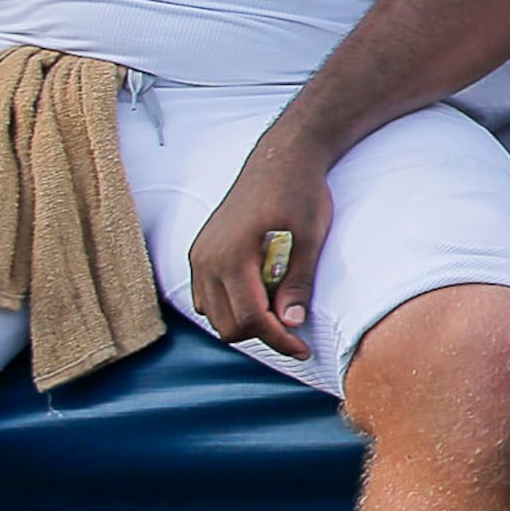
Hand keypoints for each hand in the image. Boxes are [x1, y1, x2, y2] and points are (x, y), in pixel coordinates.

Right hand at [186, 131, 331, 359]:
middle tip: (296, 334)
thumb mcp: (310, 237)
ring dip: (245, 323)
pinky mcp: (201, 252)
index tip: (303, 350)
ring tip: (280, 313)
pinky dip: (231, 307)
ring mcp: (199, 256)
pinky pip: (207, 297)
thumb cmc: (299, 194)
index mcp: (232, 256)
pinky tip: (261, 297)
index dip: (278, 340)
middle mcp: (206, 259)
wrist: (279, 160)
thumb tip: (290, 323)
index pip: (250, 318)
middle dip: (262, 335)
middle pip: (228, 324)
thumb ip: (298, 281)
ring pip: (213, 314)